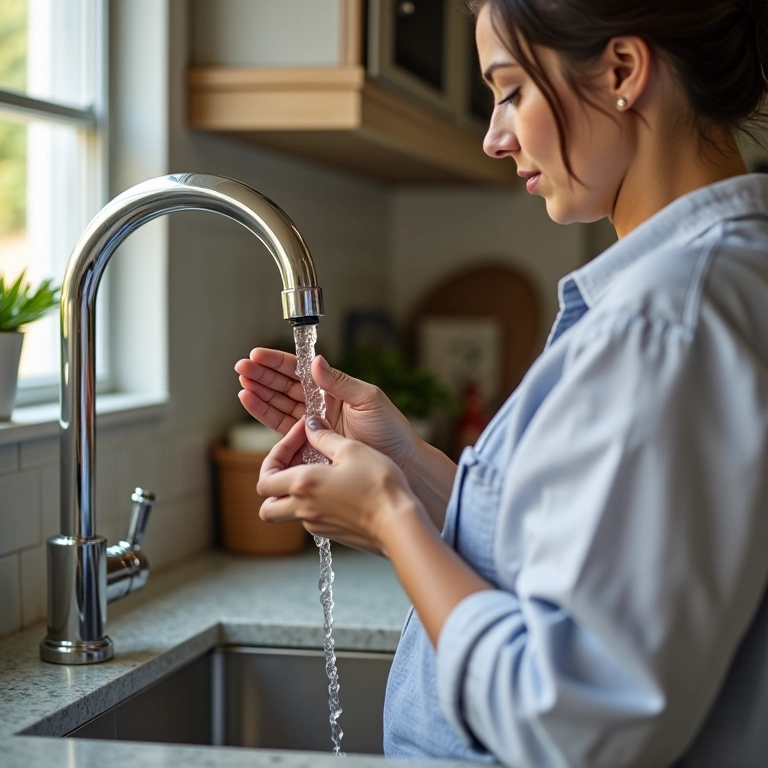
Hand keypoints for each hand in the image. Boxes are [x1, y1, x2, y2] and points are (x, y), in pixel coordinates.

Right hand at [235, 348, 418, 469]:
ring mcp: (313, 424)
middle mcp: (320, 404)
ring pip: (279, 404)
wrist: (399, 462)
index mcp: (334, 388)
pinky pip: (281, 426)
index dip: (278, 363)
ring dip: (259, 393)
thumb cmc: (390, 429)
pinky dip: (264, 413)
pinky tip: (250, 401)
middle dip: (262, 375)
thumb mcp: (368, 398)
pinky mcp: (309, 444)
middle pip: (285, 385)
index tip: (258, 355)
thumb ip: (339, 381)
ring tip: (242, 383)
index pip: (300, 370)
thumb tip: (315, 361)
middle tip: (242, 367)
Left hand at [257, 415, 422, 555]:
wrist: (399, 524)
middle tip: (292, 464)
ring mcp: (317, 525)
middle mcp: (303, 508)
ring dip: (292, 494)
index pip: (265, 477)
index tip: (300, 437)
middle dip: (273, 484)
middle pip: (267, 506)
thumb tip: (310, 425)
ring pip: (287, 514)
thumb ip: (325, 437)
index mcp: (303, 484)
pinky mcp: (332, 533)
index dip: (276, 454)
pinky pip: (310, 519)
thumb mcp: (352, 450)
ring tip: (315, 473)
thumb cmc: (378, 484)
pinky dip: (312, 503)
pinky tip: (335, 487)